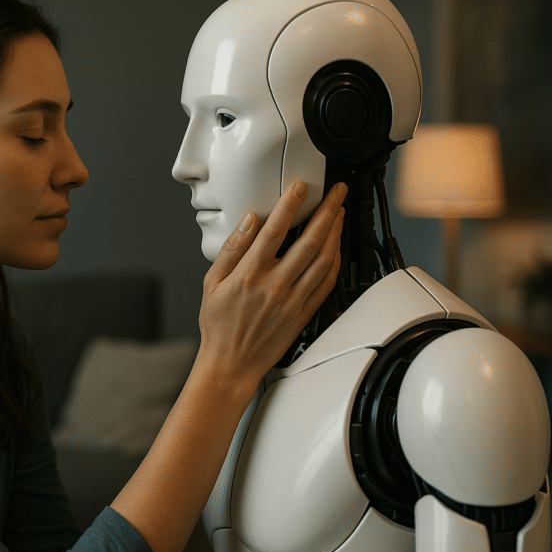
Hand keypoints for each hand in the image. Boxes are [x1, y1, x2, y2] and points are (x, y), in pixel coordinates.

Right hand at [196, 181, 346, 391]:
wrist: (231, 364)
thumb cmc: (219, 325)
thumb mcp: (211, 283)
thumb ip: (231, 249)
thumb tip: (248, 221)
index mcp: (248, 276)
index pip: (274, 232)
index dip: (290, 206)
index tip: (300, 187)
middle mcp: (274, 286)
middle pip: (308, 241)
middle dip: (326, 211)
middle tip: (336, 192)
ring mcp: (292, 301)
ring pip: (323, 260)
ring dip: (335, 233)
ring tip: (340, 213)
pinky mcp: (303, 313)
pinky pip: (326, 284)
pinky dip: (335, 261)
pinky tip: (336, 246)